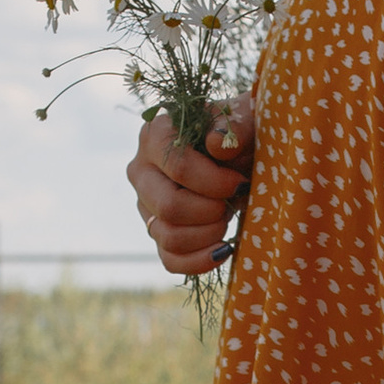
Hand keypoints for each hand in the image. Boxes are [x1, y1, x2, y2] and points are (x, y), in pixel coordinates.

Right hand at [129, 94, 252, 279]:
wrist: (238, 153)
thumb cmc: (239, 135)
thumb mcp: (243, 121)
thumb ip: (234, 128)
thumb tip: (217, 143)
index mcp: (155, 135)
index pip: (179, 168)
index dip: (215, 183)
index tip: (240, 183)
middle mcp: (140, 170)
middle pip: (169, 207)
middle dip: (211, 211)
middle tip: (232, 201)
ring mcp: (144, 204)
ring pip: (168, 237)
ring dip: (209, 234)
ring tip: (227, 216)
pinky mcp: (156, 231)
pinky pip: (170, 260)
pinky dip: (201, 261)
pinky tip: (225, 248)